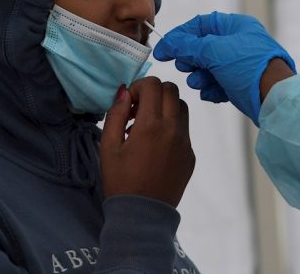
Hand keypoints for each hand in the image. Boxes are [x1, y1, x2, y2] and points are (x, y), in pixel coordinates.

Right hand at [100, 77, 194, 206]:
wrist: (143, 215)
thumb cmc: (120, 181)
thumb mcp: (108, 147)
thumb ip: (116, 114)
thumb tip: (124, 91)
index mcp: (151, 125)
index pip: (154, 84)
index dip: (138, 87)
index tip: (128, 104)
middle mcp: (174, 129)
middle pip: (172, 90)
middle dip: (153, 92)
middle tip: (137, 111)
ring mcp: (186, 142)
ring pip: (182, 107)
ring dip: (165, 107)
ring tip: (146, 126)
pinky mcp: (191, 155)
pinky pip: (184, 129)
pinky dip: (171, 127)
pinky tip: (155, 146)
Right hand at [152, 12, 295, 124]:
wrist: (274, 98)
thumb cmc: (249, 68)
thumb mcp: (214, 51)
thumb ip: (187, 46)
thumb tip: (168, 44)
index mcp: (236, 26)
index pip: (201, 25)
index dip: (180, 36)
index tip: (164, 50)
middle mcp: (238, 43)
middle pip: (203, 47)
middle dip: (191, 59)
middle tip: (186, 67)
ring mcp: (240, 64)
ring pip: (209, 67)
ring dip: (200, 76)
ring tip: (200, 82)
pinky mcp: (241, 84)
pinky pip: (218, 83)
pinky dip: (212, 88)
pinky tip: (212, 93)